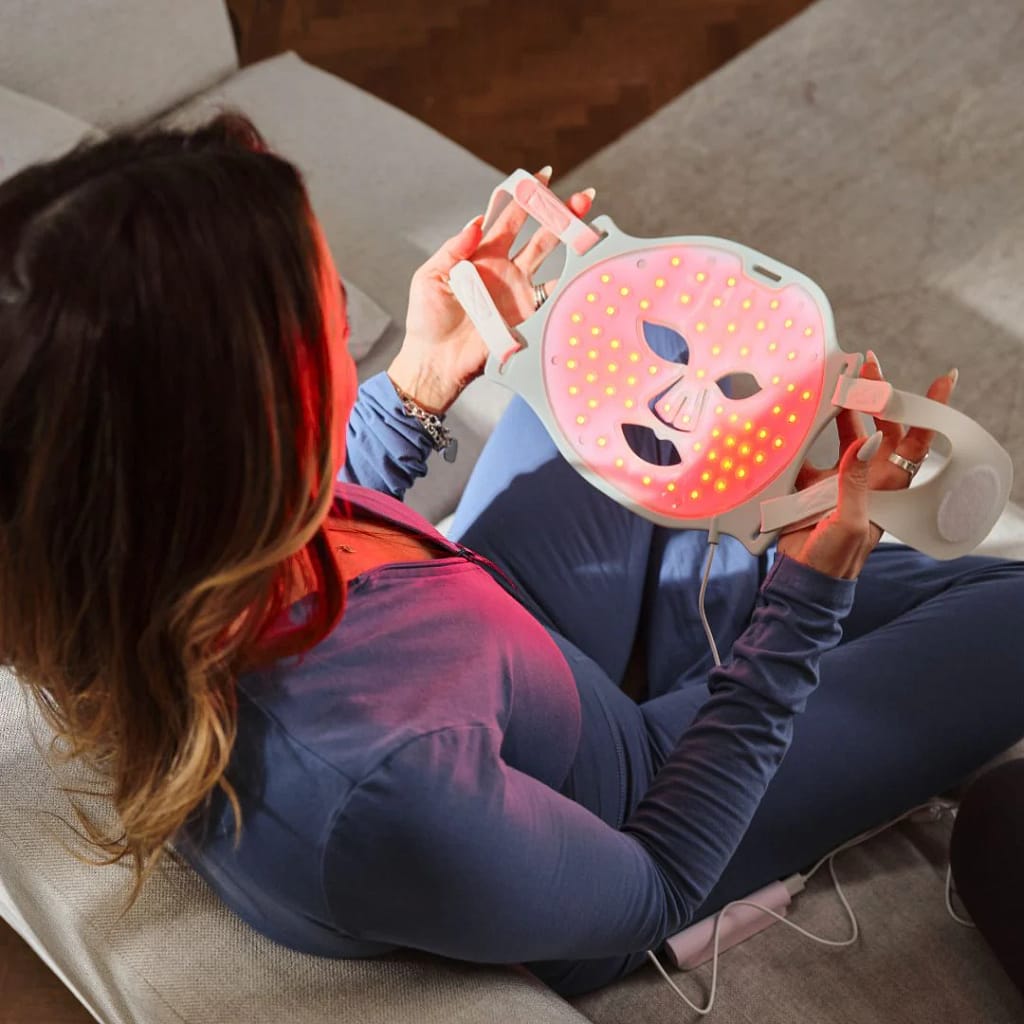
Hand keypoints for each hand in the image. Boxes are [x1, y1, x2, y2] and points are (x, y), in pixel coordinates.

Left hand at [388, 168, 594, 412]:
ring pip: (550, 262)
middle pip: (538, 235)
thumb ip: (453, 249)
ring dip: (570, 244)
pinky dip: (567, 284)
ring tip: (590, 227)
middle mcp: (505, 270)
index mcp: (481, 255)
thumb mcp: (430, 277)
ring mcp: (518, 292)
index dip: (523, 197)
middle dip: (560, 215)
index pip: (507, 219)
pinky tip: (583, 269)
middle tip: (582, 198)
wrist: (434, 361)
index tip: (540, 178)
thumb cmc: (427, 320)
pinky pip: (550, 297)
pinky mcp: (525, 317)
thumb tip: (476, 222)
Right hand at [776, 354, 957, 578]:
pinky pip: (811, 452)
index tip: (943, 380)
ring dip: (843, 407)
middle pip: (881, 425)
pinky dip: (804, 436)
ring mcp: (842, 477)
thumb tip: (864, 442)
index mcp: (888, 484)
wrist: (806, 576)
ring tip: (838, 380)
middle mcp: (869, 475)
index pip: (917, 440)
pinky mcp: (814, 483)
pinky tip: (797, 421)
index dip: (931, 409)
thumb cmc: (837, 557)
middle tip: (868, 363)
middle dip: (878, 393)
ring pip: (847, 432)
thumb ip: (855, 482)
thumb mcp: (850, 520)